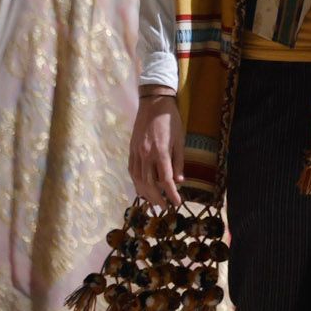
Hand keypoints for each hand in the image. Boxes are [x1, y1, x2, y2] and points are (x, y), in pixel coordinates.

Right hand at [129, 93, 181, 207]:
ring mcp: (136, 152)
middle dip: (157, 197)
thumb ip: (179, 162)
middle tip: (164, 206)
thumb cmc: (171, 121)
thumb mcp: (180, 140)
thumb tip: (179, 181)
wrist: (153, 104)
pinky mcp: (131, 150)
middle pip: (149, 183)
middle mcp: (146, 154)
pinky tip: (142, 188)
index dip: (172, 193)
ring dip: (145, 193)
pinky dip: (136, 182)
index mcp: (160, 152)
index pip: (166, 180)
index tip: (177, 203)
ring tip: (153, 201)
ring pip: (138, 179)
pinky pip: (132, 171)